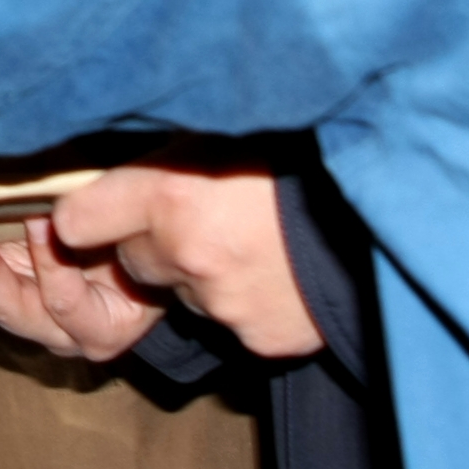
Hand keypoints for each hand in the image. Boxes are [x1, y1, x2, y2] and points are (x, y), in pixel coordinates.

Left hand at [51, 153, 322, 358]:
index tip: (85, 213)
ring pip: (180, 290)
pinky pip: (228, 320)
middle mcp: (188, 253)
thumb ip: (166, 149)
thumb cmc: (302, 159)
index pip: (79, 219)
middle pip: (132, 258)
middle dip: (151, 239)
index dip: (83, 216)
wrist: (390, 214)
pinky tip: (275, 269)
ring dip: (199, 269)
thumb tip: (110, 139)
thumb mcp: (224, 130)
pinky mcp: (259, 338)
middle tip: (198, 213)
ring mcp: (223, 303)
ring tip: (248, 236)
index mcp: (171, 193)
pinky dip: (242, 299)